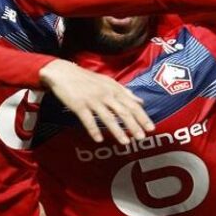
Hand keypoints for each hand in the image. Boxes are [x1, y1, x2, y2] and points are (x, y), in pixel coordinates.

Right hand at [39, 59, 154, 143]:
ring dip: (117, 130)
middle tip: (142, 137)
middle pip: (123, 111)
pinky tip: (99, 139)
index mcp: (114, 89)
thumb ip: (125, 92)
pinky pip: (88, 119)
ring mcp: (92, 100)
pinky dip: (94, 129)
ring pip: (107, 117)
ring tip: (125, 142)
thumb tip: (141, 101)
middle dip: (134, 125)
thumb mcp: (108, 82)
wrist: (64, 73)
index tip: (151, 128)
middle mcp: (105, 95)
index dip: (142, 117)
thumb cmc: (87, 79)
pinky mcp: (79, 105)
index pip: (132, 105)